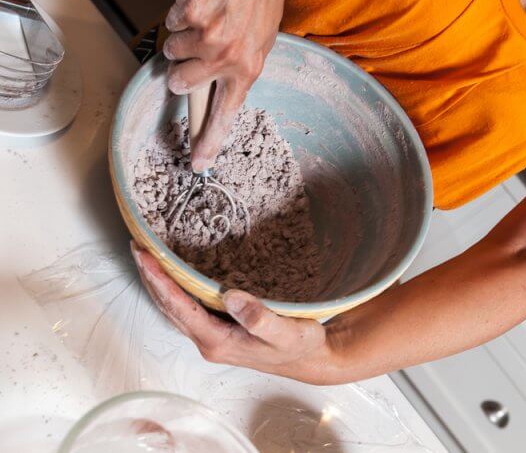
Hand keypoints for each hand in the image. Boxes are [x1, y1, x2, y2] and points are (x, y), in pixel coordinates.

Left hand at [130, 242, 333, 383]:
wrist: (307, 359)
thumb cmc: (299, 347)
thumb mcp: (287, 334)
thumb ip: (261, 319)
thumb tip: (232, 298)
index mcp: (218, 342)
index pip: (181, 309)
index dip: (161, 282)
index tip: (146, 258)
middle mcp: (208, 341)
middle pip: (169, 308)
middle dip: (151, 279)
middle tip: (137, 247)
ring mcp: (211, 336)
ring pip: (175, 309)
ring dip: (158, 283)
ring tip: (147, 256)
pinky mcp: (217, 329)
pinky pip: (187, 307)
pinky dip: (174, 289)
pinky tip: (172, 275)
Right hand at [163, 0, 291, 170]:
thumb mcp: (259, 39)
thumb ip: (237, 67)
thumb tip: (214, 94)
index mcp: (248, 68)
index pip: (224, 114)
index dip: (208, 141)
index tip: (198, 162)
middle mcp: (227, 55)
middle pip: (180, 82)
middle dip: (183, 67)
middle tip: (200, 47)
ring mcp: (208, 33)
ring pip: (172, 49)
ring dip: (183, 35)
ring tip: (207, 17)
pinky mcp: (190, 9)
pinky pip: (171, 20)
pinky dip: (180, 10)